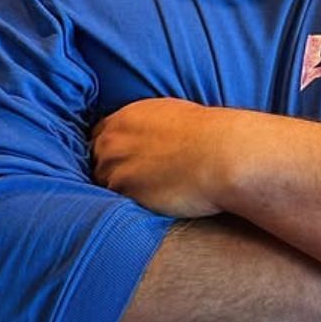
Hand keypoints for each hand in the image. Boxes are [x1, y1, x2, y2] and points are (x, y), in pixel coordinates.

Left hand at [90, 98, 240, 218]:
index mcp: (123, 119)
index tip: (123, 162)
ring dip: (121, 191)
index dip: (110, 152)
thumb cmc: (210, 135)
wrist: (223, 154)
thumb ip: (147, 127)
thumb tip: (147, 140)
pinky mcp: (125, 192)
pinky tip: (150, 203)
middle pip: (96, 162)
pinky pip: (116, 203)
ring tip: (147, 194)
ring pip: (104, 184)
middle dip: (111, 171)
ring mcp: (115, 167)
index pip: (98, 137)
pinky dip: (128, 205)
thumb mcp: (171, 116)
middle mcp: (112, 141)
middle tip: (136, 182)